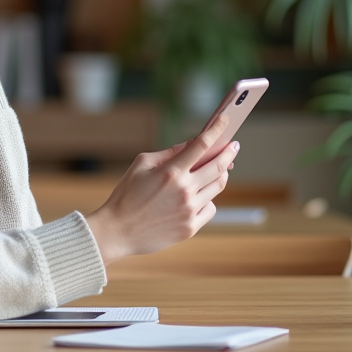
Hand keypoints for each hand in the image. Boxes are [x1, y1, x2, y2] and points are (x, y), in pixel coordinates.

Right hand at [84, 115, 238, 266]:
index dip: (216, 130)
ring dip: (221, 174)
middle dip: (229, 153)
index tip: (225, 120)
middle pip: (218, 166)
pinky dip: (208, 199)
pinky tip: (199, 196)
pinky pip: (210, 208)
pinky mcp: (191, 227)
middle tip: (233, 146)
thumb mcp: (141, 165)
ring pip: (218, 187)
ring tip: (219, 169)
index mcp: (170, 172)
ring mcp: (189, 210)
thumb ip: (168, 153)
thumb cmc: (126, 194)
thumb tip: (191, 143)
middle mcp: (184, 190)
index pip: (201, 145)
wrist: (118, 231)